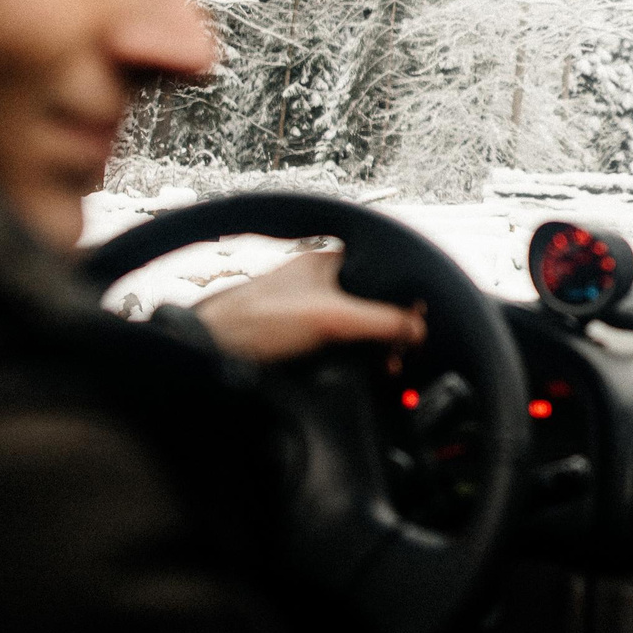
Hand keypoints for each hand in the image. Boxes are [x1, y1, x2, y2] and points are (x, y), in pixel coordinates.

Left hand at [190, 248, 424, 362]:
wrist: (213, 352)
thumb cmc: (257, 322)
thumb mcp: (331, 319)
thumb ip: (380, 321)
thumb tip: (419, 330)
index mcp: (329, 262)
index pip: (384, 274)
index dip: (405, 299)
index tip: (418, 324)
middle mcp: (321, 282)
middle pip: (375, 303)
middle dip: (391, 329)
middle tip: (400, 353)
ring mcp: (311, 310)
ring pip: (358, 326)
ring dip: (373, 347)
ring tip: (385, 365)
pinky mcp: (302, 337)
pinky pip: (342, 345)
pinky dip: (355, 358)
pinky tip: (360, 370)